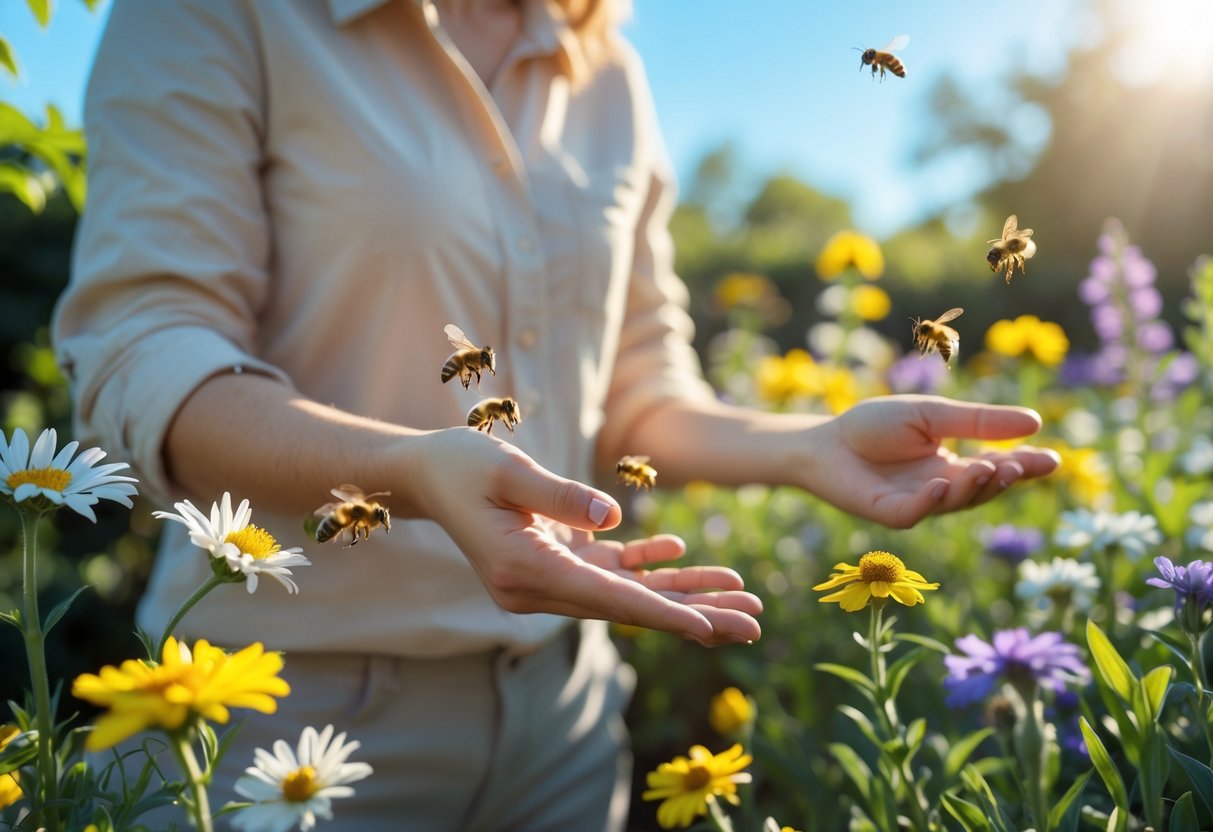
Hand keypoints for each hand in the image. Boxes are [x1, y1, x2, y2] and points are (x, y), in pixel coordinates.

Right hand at [407, 428, 761, 644]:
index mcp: (525, 571)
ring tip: (741, 593)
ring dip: (682, 593)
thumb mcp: (508, 470)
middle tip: (755, 623)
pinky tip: (678, 548)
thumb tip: (615, 519)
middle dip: (695, 615)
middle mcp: (538, 588)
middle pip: (629, 607)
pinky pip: (608, 570)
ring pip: (627, 593)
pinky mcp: (553, 561)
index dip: (664, 613)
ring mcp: (546, 579)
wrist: (425, 475)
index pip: (609, 600)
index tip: (712, 629)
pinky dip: (644, 563)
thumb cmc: (460, 465)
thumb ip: (561, 496)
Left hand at [801, 394, 1059, 528]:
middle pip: (983, 489)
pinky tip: (943, 484)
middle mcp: (942, 488)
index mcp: (954, 464)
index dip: (1025, 466)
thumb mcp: (931, 414)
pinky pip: (917, 512)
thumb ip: (977, 421)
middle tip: (1023, 466)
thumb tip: (1034, 422)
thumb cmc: (873, 425)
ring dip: (975, 487)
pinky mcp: (891, 513)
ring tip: (990, 467)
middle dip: (1006, 479)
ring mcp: (918, 504)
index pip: (998, 466)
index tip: (1053, 461)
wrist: (825, 440)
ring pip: (956, 503)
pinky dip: (932, 500)